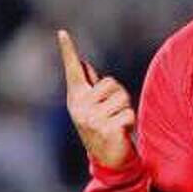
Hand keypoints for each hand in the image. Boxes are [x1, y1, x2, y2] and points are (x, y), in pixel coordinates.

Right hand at [58, 29, 135, 168]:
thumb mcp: (92, 107)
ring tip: (116, 123)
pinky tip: (121, 132)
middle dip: (120, 96)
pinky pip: (129, 113)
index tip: (62, 32)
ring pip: (123, 98)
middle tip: (113, 114)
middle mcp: (80, 107)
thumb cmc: (101, 127)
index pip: (73, 71)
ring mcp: (91, 119)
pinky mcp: (106, 129)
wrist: (107, 159)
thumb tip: (85, 64)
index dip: (68, 51)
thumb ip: (89, 86)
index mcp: (77, 98)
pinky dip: (130, 122)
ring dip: (126, 109)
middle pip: (112, 83)